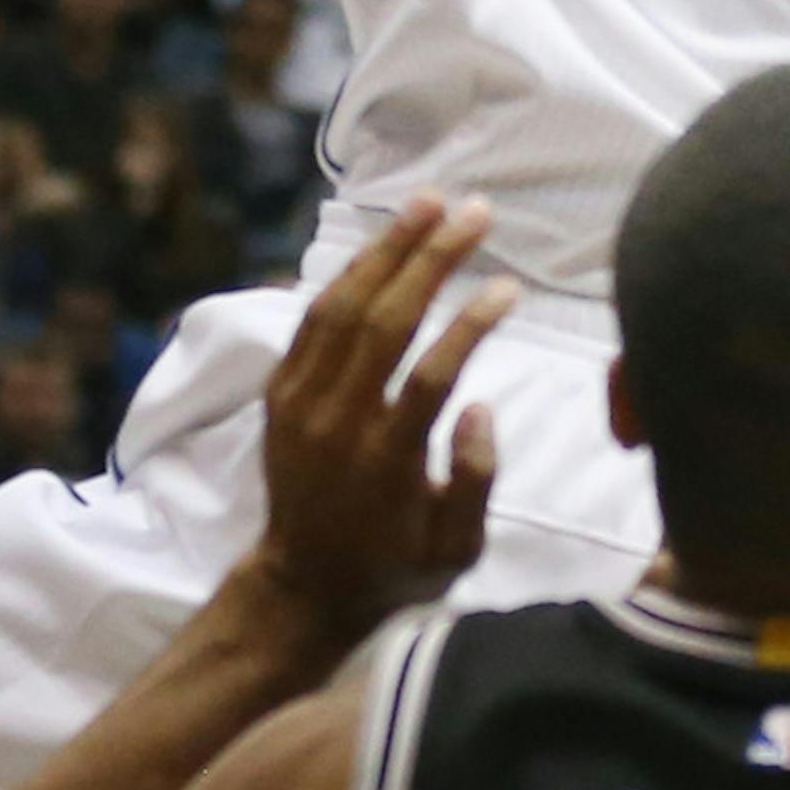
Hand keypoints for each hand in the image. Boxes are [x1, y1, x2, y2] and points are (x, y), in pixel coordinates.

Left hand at [253, 197, 513, 637]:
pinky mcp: (279, 392)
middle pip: (386, 322)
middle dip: (433, 258)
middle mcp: (338, 424)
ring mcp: (301, 404)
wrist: (301, 588)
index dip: (472, 324)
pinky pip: (312, 319)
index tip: (510, 286)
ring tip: (428, 201)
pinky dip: (346, 275)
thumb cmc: (392, 567)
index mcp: (385, 463)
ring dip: (387, 248)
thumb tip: (479, 406)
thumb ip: (475, 482)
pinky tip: (379, 243)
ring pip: (343, 307)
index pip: (432, 375)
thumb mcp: (453, 553)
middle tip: (476, 212)